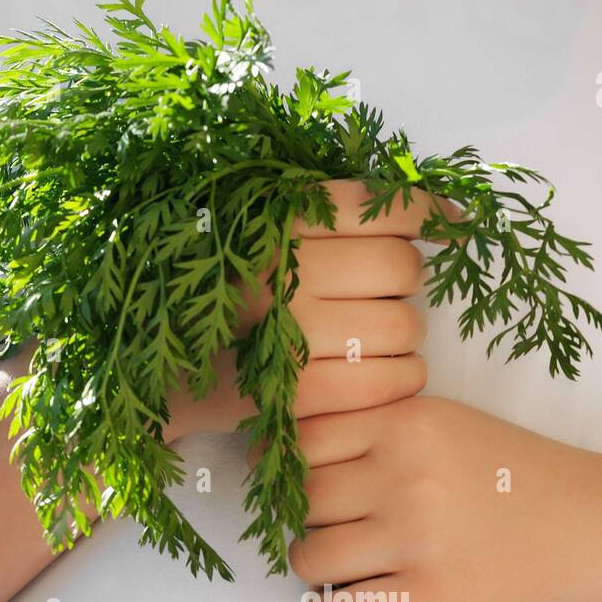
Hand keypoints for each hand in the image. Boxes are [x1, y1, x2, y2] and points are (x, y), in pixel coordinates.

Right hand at [170, 179, 457, 434]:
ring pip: (404, 327)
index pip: (379, 205)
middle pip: (401, 268)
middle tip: (379, 299)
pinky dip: (399, 382)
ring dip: (405, 341)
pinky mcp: (295, 395)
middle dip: (405, 285)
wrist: (146, 375)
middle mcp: (281, 269)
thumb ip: (322, 216)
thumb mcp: (250, 234)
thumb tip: (436, 206)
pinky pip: (389, 382)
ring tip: (372, 345)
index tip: (455, 224)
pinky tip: (382, 380)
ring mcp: (286, 334)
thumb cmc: (212, 298)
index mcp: (270, 219)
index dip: (429, 212)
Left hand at [289, 395, 580, 601]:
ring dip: (312, 567)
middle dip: (303, 518)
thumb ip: (376, 427)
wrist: (584, 524)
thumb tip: (289, 456)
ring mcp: (415, 539)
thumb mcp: (443, 422)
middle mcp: (404, 476)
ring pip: (310, 557)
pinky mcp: (429, 597)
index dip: (293, 466)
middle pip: (302, 500)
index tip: (305, 484)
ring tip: (338, 567)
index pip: (302, 441)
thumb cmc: (511, 472)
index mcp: (404, 423)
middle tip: (328, 528)